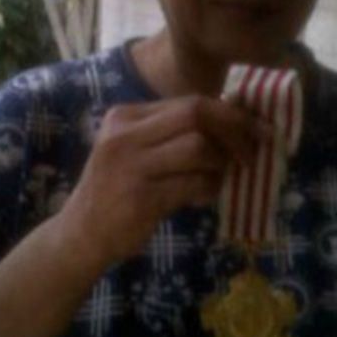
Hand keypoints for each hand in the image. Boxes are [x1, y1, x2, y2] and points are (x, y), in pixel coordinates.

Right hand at [56, 96, 267, 265]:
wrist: (80, 235)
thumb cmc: (115, 190)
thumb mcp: (133, 150)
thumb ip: (171, 133)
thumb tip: (233, 120)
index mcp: (124, 116)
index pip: (189, 102)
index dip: (230, 113)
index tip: (256, 128)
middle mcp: (124, 134)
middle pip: (196, 113)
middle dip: (235, 129)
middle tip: (253, 150)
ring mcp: (131, 165)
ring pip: (198, 146)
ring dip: (221, 163)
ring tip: (220, 177)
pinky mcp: (142, 197)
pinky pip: (194, 183)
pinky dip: (209, 188)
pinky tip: (205, 195)